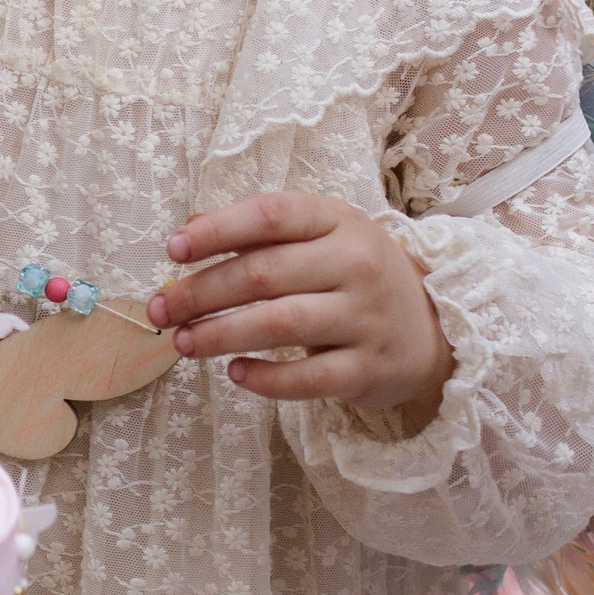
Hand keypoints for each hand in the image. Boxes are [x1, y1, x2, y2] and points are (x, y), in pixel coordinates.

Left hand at [149, 193, 454, 429]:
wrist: (432, 329)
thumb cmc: (356, 276)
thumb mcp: (323, 237)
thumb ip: (262, 233)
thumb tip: (189, 231)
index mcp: (339, 220)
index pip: (272, 215)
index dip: (218, 230)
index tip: (173, 249)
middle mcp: (356, 264)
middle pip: (263, 274)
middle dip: (201, 292)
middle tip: (161, 308)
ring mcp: (365, 317)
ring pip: (279, 324)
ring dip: (220, 334)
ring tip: (182, 342)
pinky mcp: (368, 369)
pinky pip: (307, 378)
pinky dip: (264, 379)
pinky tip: (234, 373)